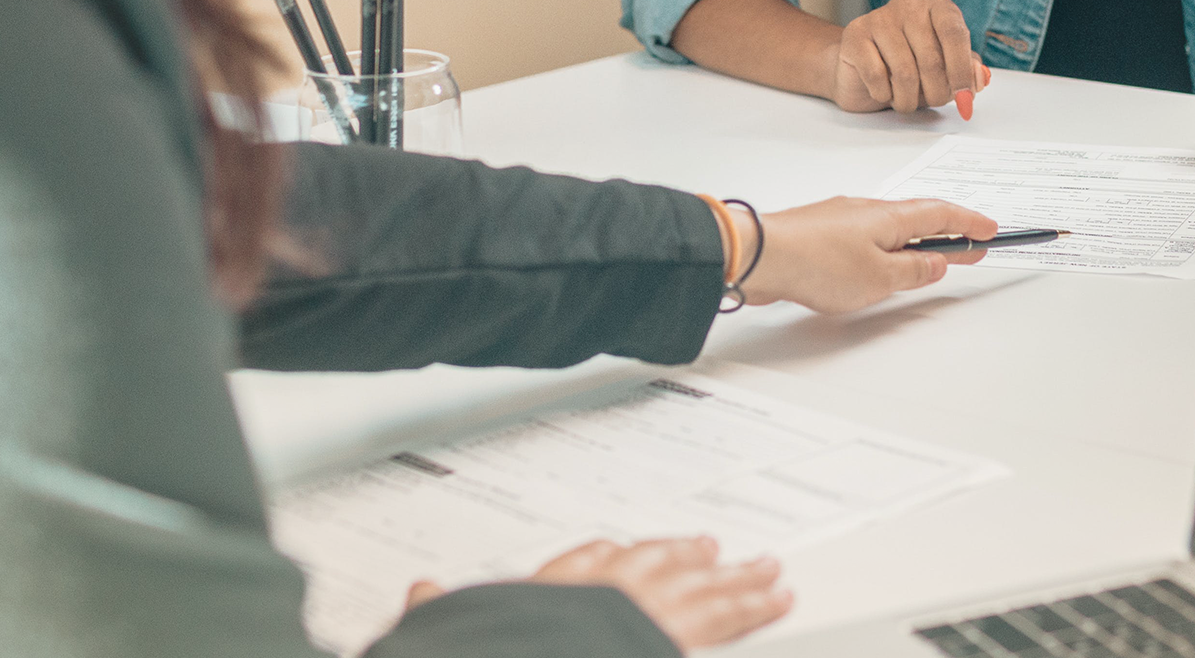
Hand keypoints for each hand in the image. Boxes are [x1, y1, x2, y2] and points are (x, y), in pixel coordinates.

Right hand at [408, 535, 790, 650]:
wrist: (522, 656)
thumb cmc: (500, 644)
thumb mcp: (456, 631)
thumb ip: (436, 608)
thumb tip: (419, 591)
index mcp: (552, 592)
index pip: (584, 562)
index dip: (607, 557)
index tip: (621, 549)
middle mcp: (601, 592)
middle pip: (650, 564)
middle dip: (683, 556)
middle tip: (712, 547)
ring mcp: (642, 612)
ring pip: (697, 585)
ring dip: (734, 577)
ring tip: (766, 571)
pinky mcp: (671, 637)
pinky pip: (723, 620)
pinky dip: (752, 608)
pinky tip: (775, 601)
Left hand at [742, 196, 996, 311]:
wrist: (761, 255)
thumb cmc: (817, 263)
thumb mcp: (879, 278)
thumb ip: (912, 272)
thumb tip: (935, 263)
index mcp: (890, 217)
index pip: (942, 214)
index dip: (969, 223)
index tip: (990, 231)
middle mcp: (868, 210)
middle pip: (918, 217)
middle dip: (948, 232)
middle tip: (970, 246)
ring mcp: (843, 218)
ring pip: (891, 226)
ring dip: (915, 240)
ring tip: (929, 259)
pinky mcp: (821, 232)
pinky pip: (866, 235)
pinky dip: (886, 246)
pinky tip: (880, 263)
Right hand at [831, 0, 988, 112]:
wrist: (860, 72)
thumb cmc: (908, 67)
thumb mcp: (945, 70)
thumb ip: (966, 71)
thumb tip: (980, 78)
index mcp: (937, 7)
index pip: (955, 34)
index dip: (961, 71)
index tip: (965, 99)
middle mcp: (909, 5)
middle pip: (931, 59)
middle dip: (936, 93)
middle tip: (933, 101)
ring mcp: (879, 18)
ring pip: (904, 72)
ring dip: (909, 99)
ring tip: (906, 100)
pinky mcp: (855, 34)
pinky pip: (876, 75)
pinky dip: (884, 95)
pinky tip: (884, 91)